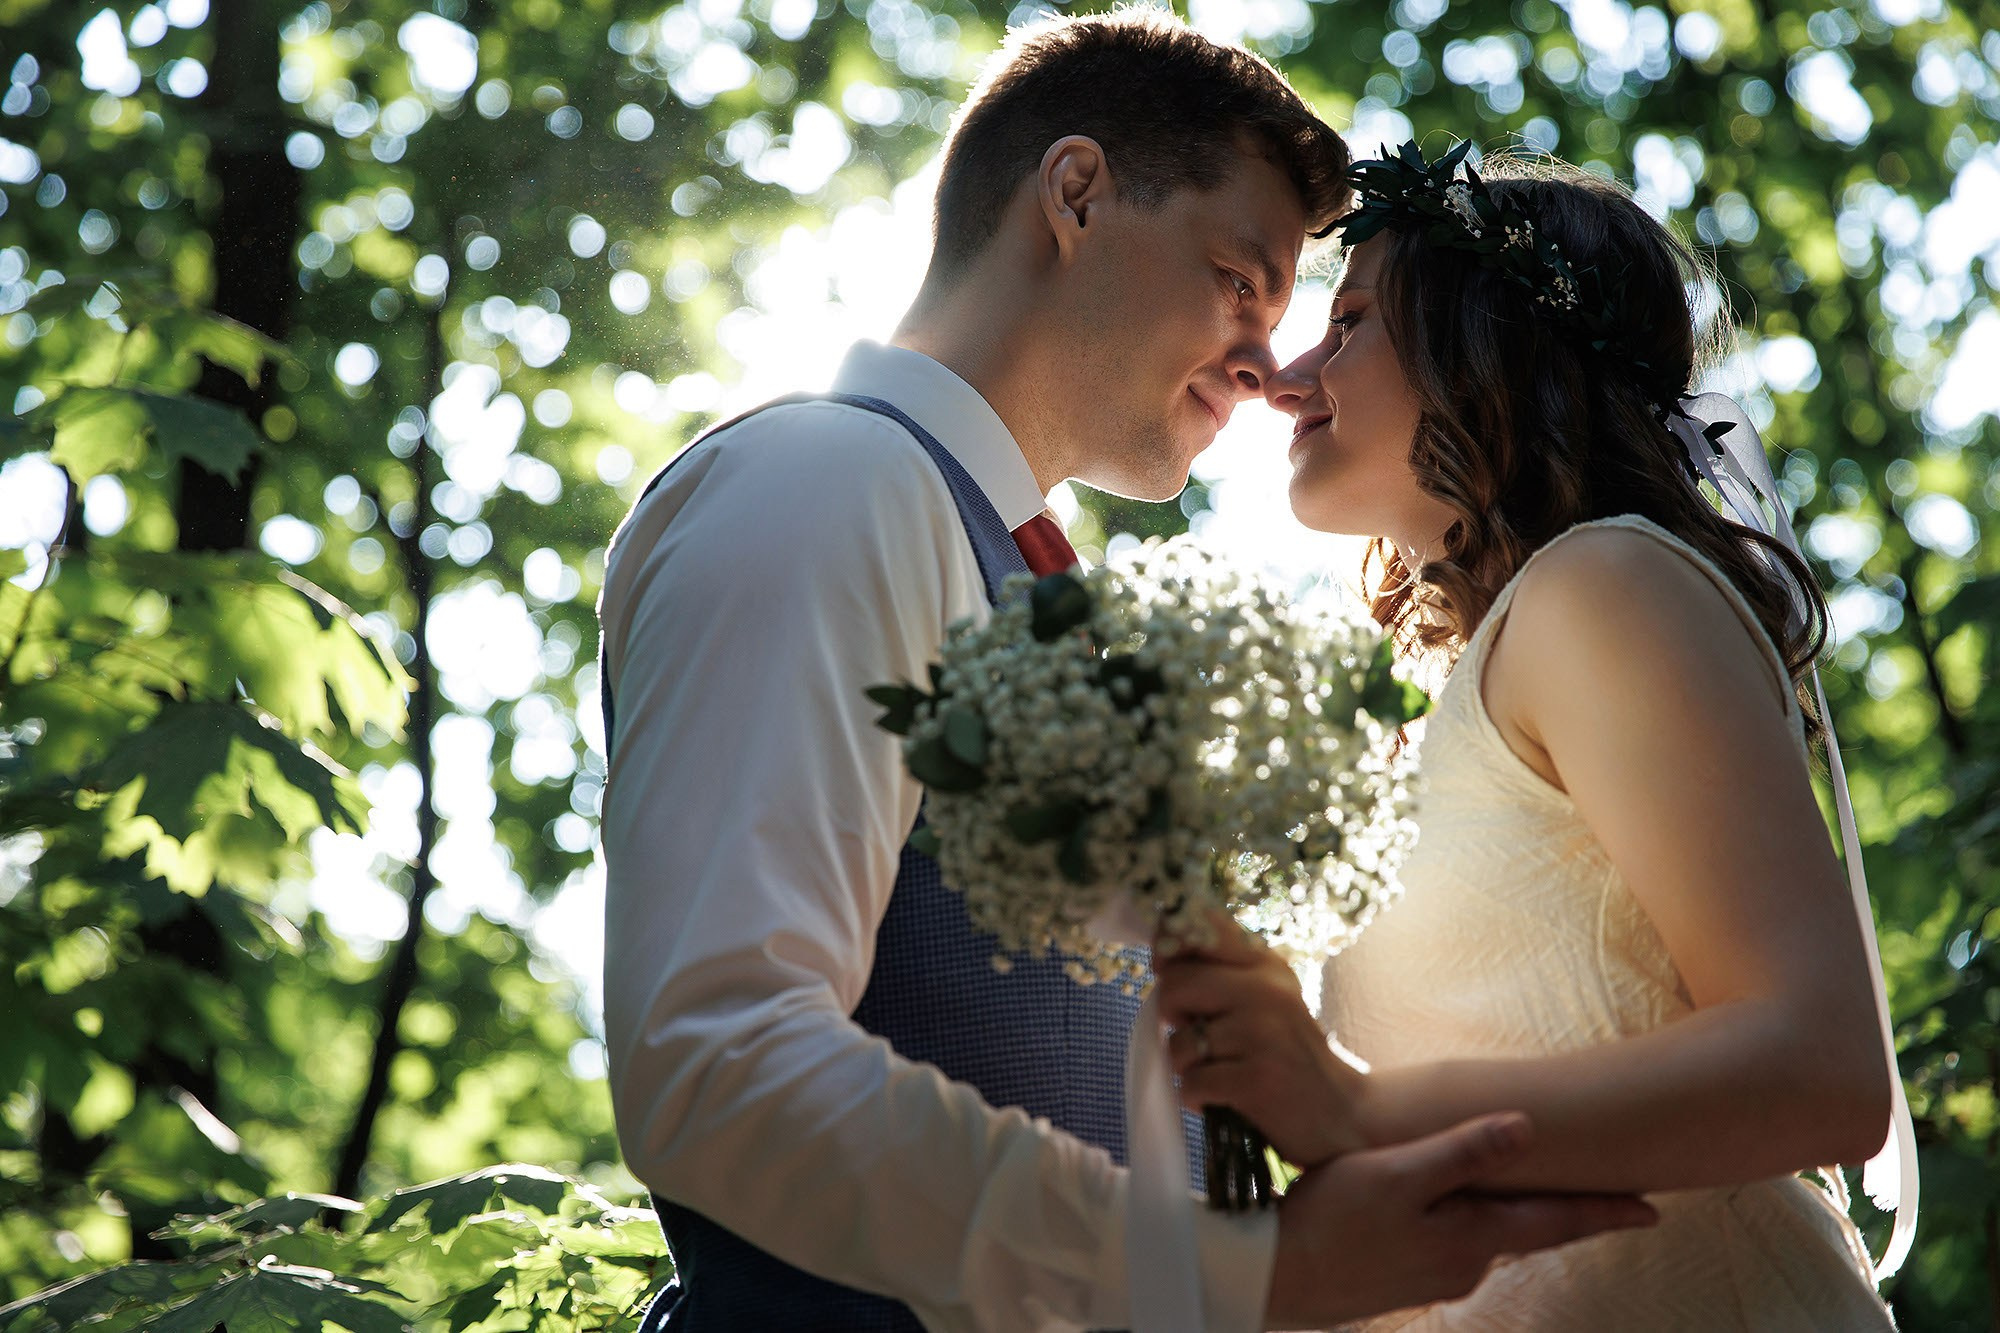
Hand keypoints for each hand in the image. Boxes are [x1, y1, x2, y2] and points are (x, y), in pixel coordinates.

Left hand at [1155, 924, 1367, 1167]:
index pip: (1204, 924)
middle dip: (1171, 1016)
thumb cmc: (1286, 1055)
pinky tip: (1221, 1097)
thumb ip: (1219, 974)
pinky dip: (1196, 1097)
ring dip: (1185, 1066)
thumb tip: (1160, 958)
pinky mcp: (1257, 1079)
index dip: (1168, 944)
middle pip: (1176, 984)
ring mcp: (1262, 1034)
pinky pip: (1192, 1083)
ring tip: (1215, 1071)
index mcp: (1265, 964)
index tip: (1166, 969)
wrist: (1340, 1113)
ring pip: (1179, 1041)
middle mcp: (1267, 989)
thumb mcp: (1264, 1000)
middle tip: (1198, 1037)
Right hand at [1263, 1112, 1656, 1327]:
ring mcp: (1431, 1276)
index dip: (1604, 1211)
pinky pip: (1451, 1243)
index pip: (1555, 1222)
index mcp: (1471, 1239)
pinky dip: (1468, 1222)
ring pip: (1485, 1236)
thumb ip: (1463, 1152)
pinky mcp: (1402, 1277)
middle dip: (1565, 1211)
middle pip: (1526, 1231)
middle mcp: (1462, 1266)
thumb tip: (1529, 1126)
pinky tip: (1453, 1206)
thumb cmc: (1331, 1219)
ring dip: (1512, 1214)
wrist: (1273, 1278)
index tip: (1654, 1208)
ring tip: (1535, 1191)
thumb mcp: (1397, 1175)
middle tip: (1610, 1193)